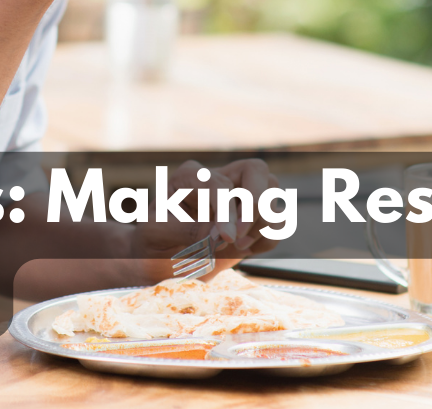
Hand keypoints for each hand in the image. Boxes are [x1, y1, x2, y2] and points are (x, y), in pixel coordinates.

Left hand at [132, 158, 280, 279]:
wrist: (161, 260)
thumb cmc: (153, 241)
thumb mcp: (155, 234)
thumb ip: (184, 230)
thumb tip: (218, 233)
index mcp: (190, 176)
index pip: (218, 182)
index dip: (226, 209)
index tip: (226, 238)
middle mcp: (219, 179)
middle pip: (256, 171)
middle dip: (255, 203)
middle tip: (238, 237)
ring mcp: (239, 196)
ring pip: (272, 193)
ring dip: (260, 223)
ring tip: (235, 246)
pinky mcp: (253, 218)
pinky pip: (277, 221)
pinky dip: (267, 238)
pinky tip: (245, 250)